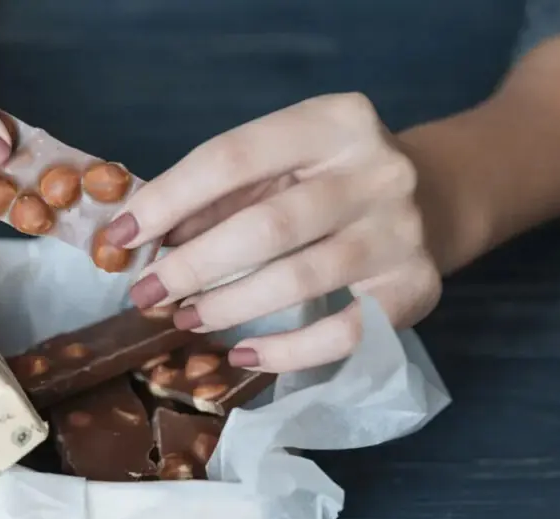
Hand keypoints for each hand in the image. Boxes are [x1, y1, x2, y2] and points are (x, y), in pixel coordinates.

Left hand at [110, 93, 441, 372]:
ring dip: (229, 307)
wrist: (440, 197)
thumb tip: (141, 240)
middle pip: (266, 226)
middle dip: (193, 265)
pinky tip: (245, 355)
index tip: (118, 236)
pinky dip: (287, 351)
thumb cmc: (329, 181)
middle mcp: (376, 170)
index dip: (168, 199)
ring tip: (187, 318)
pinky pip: (342, 333)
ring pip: (300, 280)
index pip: (232, 157)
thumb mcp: (281, 166)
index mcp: (332, 121)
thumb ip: (218, 196)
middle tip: (146, 293)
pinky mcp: (415, 288)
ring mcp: (400, 231)